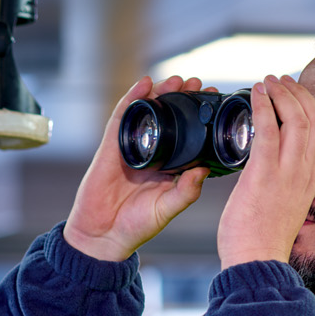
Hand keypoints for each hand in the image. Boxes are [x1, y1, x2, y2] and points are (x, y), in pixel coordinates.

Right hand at [65, 75, 211, 261]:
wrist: (103, 235)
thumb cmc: (135, 226)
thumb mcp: (168, 208)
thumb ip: (186, 191)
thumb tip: (205, 168)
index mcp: (169, 167)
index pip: (187, 135)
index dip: (198, 116)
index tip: (212, 101)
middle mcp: (152, 153)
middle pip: (168, 117)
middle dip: (182, 98)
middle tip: (198, 83)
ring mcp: (131, 147)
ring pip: (148, 112)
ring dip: (161, 93)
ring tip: (178, 80)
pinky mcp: (112, 146)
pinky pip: (122, 116)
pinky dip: (133, 98)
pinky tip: (144, 85)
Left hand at [216, 74, 314, 268]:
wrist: (256, 261)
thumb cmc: (262, 241)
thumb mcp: (286, 209)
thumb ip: (287, 187)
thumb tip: (273, 175)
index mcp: (312, 181)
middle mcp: (304, 173)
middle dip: (301, 94)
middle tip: (284, 81)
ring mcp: (286, 172)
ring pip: (296, 119)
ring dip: (282, 94)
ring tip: (269, 81)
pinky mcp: (263, 174)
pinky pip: (268, 130)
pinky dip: (263, 107)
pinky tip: (255, 94)